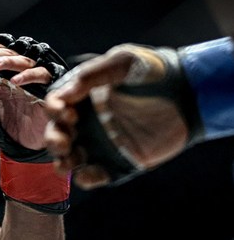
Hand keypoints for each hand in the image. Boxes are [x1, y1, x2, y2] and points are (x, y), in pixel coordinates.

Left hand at [0, 35, 57, 150]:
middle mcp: (20, 71)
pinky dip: (29, 76)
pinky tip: (14, 81)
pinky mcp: (48, 91)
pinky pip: (43, 77)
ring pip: (26, 60)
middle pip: (10, 52)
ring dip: (8, 61)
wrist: (14, 145)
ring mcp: (35, 80)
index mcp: (5, 69)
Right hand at [44, 45, 190, 188]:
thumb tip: (63, 94)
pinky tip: (89, 172)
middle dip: (53, 138)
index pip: (57, 103)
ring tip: (66, 161)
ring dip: (63, 161)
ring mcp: (101, 142)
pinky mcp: (118, 162)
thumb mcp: (121, 62)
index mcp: (83, 95)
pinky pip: (95, 175)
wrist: (187, 93)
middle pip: (57, 132)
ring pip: (71, 156)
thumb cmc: (152, 71)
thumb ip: (90, 75)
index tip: (62, 110)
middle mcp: (88, 119)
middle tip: (61, 140)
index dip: (53, 108)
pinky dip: (86, 178)